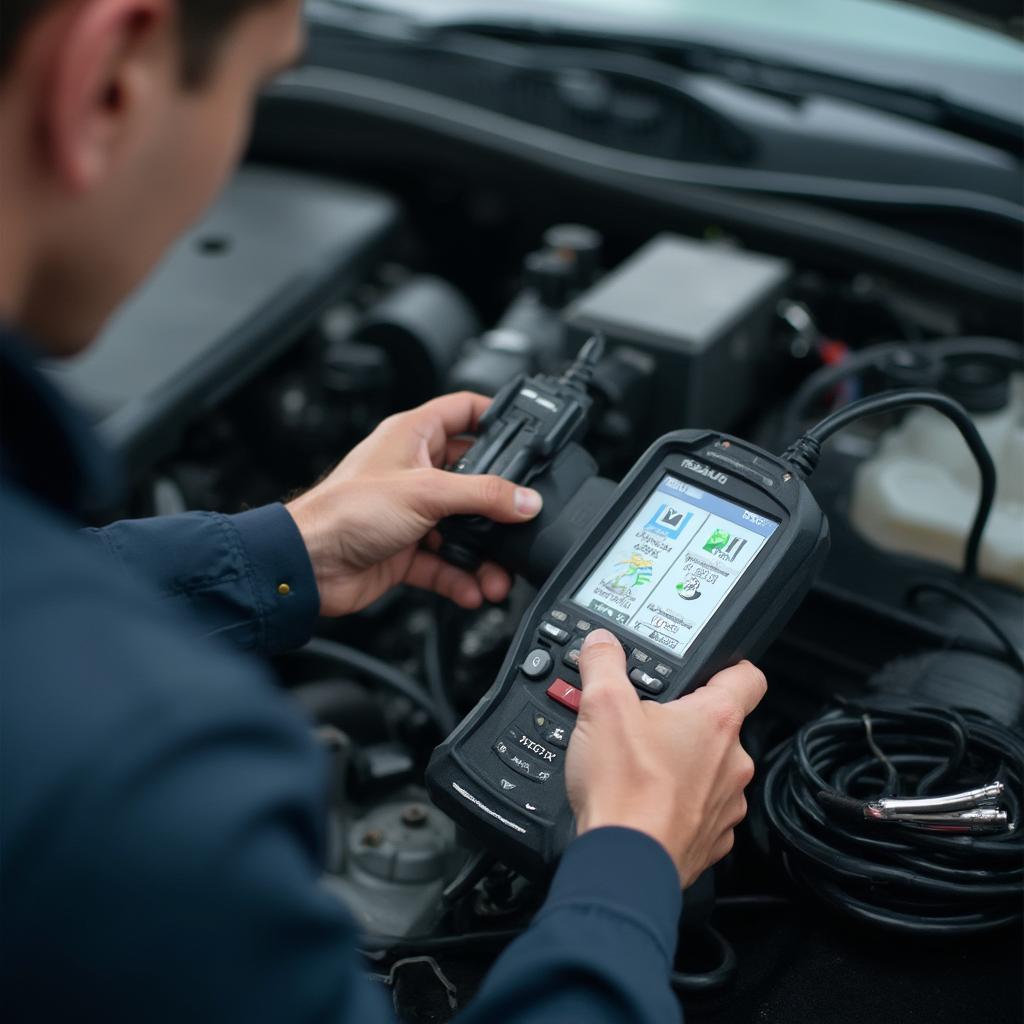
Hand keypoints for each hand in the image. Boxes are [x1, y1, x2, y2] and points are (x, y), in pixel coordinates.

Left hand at [285, 393, 541, 616]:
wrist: (308, 565)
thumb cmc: (343, 511)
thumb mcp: (425, 493)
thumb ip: (482, 495)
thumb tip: (525, 499)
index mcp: (413, 436)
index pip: (463, 411)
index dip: (496, 415)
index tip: (529, 432)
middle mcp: (414, 470)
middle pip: (473, 478)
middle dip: (499, 504)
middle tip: (522, 519)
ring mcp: (411, 512)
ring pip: (462, 528)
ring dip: (483, 553)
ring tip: (500, 574)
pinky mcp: (406, 550)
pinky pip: (445, 563)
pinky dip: (461, 577)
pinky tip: (474, 589)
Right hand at [566, 630, 765, 885]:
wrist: (624, 862)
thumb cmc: (625, 790)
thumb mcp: (602, 706)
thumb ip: (603, 664)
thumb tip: (602, 644)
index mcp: (716, 720)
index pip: (747, 676)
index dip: (729, 665)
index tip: (711, 667)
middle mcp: (733, 761)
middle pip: (719, 725)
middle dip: (685, 722)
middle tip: (645, 724)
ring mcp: (726, 804)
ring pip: (712, 770)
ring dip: (684, 765)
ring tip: (640, 766)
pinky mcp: (712, 839)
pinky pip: (702, 810)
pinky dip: (678, 805)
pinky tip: (646, 802)